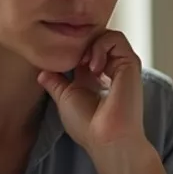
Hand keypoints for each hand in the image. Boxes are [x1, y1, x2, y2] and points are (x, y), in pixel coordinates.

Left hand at [36, 31, 147, 157]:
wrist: (105, 138)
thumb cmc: (87, 125)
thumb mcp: (64, 97)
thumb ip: (55, 82)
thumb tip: (42, 71)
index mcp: (96, 76)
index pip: (86, 49)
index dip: (71, 48)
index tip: (59, 60)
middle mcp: (110, 68)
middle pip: (96, 38)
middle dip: (81, 43)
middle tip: (73, 61)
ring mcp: (122, 65)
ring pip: (106, 34)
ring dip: (91, 44)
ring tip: (84, 64)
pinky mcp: (130, 63)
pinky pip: (116, 38)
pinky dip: (101, 46)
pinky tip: (93, 66)